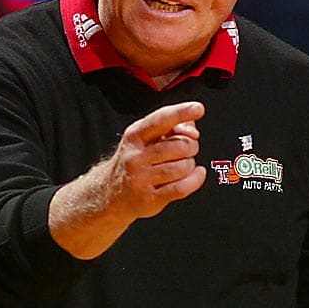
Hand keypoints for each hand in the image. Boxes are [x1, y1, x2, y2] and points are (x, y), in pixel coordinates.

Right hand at [107, 101, 206, 219]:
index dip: (181, 113)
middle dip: (192, 146)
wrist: (110, 194)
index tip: (198, 108)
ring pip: (183, 167)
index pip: (160, 120)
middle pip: (180, 146)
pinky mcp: (149, 199)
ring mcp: (141, 179)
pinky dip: (195, 180)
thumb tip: (192, 129)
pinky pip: (182, 188)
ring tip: (183, 166)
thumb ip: (171, 128)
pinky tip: (197, 175)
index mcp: (134, 136)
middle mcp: (135, 157)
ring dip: (190, 165)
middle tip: (188, 150)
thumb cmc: (135, 163)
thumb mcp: (145, 140)